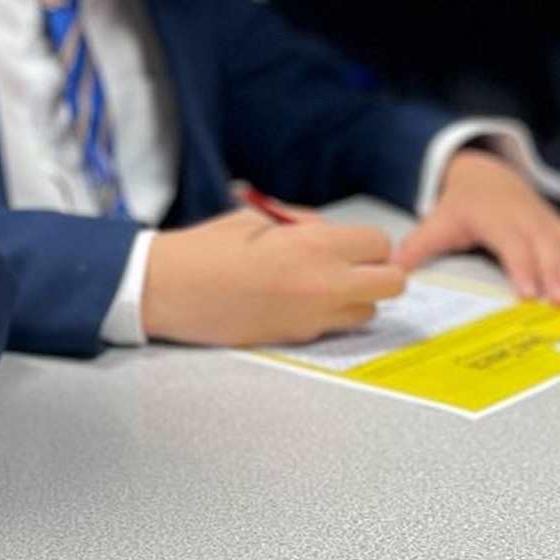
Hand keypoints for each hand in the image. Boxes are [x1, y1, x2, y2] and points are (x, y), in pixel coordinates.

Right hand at [140, 207, 407, 346]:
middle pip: (392, 284)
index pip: (380, 244)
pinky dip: (325, 316)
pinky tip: (292, 303)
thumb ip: (303, 226)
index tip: (344, 243)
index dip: (364, 242)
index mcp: (314, 246)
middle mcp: (323, 285)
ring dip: (354, 298)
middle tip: (348, 267)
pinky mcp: (295, 339)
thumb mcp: (257, 220)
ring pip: (368, 312)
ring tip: (318, 287)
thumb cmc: (206, 248)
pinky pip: (332, 328)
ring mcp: (312, 318)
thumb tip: (328, 235)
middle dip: (377, 272)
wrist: (167, 290)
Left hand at [395, 149, 559, 303]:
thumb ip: (418, 246)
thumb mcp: (436, 221)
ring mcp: (549, 224)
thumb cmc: (461, 205)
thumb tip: (394, 268)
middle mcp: (527, 220)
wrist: (484, 173)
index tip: (528, 292)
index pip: (511, 244)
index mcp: (496, 218)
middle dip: (556, 274)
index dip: (521, 267)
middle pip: (546, 247)